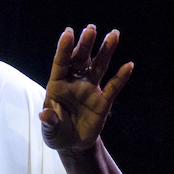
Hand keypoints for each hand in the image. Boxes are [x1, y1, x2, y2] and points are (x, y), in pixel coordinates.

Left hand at [40, 25, 132, 150]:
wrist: (73, 144)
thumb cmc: (57, 132)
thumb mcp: (50, 129)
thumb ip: (49, 121)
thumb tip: (45, 114)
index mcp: (57, 84)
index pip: (61, 62)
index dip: (64, 48)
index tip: (69, 32)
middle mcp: (74, 82)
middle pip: (81, 59)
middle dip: (85, 44)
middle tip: (91, 28)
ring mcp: (90, 89)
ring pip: (99, 66)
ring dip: (106, 50)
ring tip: (113, 34)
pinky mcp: (103, 101)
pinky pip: (113, 87)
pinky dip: (121, 76)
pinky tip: (129, 65)